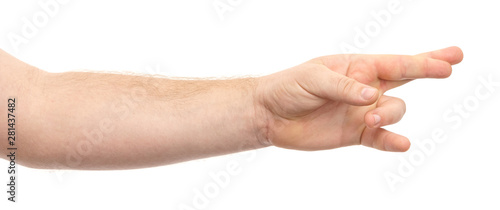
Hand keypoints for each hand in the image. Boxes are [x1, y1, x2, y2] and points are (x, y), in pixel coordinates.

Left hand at [254, 47, 462, 151]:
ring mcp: (362, 112)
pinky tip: (401, 144)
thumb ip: (344, 86)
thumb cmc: (290, 87)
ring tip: (369, 118)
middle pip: (405, 77)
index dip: (422, 60)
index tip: (448, 60)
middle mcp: (365, 87)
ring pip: (394, 110)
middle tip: (449, 67)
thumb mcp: (314, 78)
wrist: (270, 115)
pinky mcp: (355, 134)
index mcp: (356, 67)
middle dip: (428, 69)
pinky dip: (392, 141)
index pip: (394, 62)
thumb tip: (372, 95)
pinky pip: (380, 138)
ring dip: (389, 114)